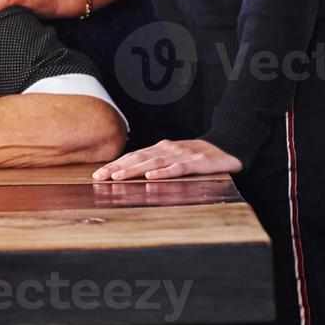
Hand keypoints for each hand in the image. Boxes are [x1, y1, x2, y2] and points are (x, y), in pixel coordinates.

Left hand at [92, 139, 242, 181]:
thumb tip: (131, 172)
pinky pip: (177, 168)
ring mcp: (181, 155)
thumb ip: (155, 163)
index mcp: (159, 149)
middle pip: (137, 159)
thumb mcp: (173, 157)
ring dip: (133, 170)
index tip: (98, 174)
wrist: (226, 147)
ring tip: (118, 177)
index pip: (132, 156)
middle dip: (117, 168)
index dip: (114, 164)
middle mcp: (166, 150)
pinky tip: (151, 177)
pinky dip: (163, 172)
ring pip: (153, 163)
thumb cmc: (196, 155)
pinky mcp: (196, 163)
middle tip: (99, 177)